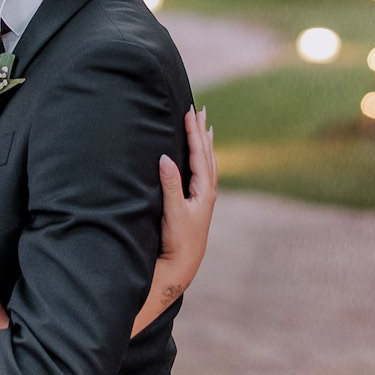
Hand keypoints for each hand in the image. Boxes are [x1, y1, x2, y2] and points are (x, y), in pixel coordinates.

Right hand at [157, 105, 216, 285]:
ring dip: (205, 143)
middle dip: (202, 131)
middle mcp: (208, 191)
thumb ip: (170, 184)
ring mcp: (205, 197)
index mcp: (204, 190)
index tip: (190, 113)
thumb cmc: (178, 239)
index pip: (199, 154)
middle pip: (207, 154)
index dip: (194, 133)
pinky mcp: (199, 203)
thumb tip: (166, 157)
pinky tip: (204, 157)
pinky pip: (205, 172)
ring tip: (205, 126)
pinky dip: (204, 158)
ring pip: (208, 162)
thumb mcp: (173, 211)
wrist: (183, 264)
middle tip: (200, 110)